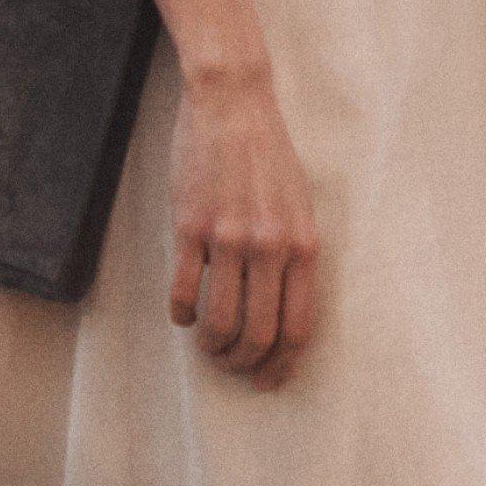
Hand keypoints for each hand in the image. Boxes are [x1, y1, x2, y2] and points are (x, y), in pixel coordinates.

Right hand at [168, 64, 319, 389]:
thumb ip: (297, 255)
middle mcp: (271, 247)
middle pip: (259, 333)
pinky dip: (181, 315)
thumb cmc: (268, 154)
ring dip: (211, 347)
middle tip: (231, 367)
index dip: (283, 364)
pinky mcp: (190, 228)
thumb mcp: (300, 204)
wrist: (232, 106)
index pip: (298, 327)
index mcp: (304, 244)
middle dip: (244, 363)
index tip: (269, 380)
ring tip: (206, 347)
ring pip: (220, 320)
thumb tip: (286, 309)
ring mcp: (229, 239)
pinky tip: (181, 317)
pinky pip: (183, 291)